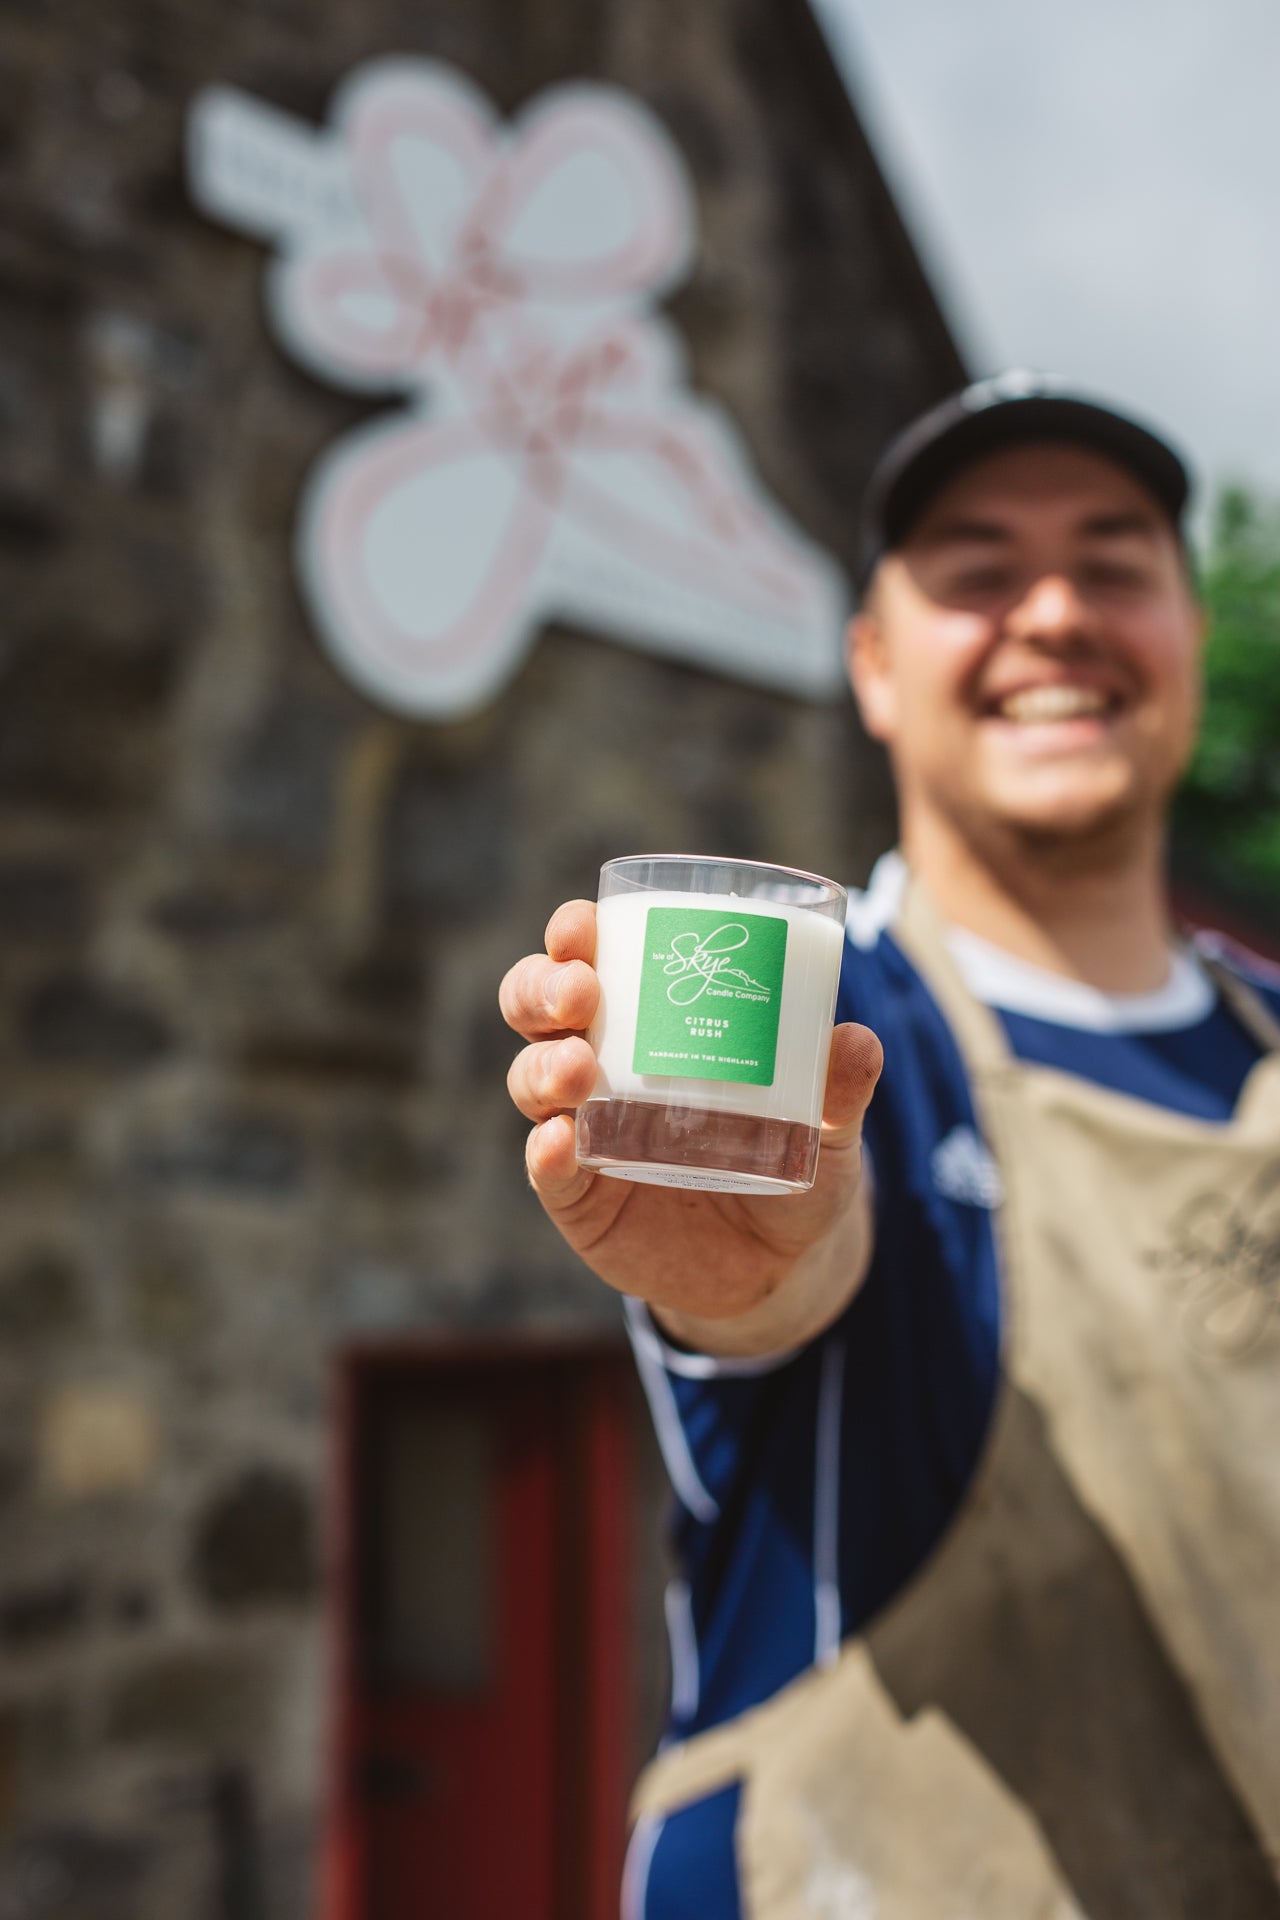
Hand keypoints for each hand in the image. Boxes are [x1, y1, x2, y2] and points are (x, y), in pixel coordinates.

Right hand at [499, 899, 882, 1347]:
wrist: (774, 1265)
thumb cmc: (790, 1163)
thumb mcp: (825, 1128)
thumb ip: (840, 1090)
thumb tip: (858, 1040)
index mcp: (645, 1022)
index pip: (589, 961)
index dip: (573, 935)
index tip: (585, 924)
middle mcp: (598, 1067)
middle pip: (537, 1009)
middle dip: (543, 988)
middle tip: (581, 992)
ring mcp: (582, 1132)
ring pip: (530, 1080)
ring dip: (544, 1066)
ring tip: (578, 1069)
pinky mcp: (578, 1200)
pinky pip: (546, 1172)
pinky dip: (545, 1155)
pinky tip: (559, 1143)